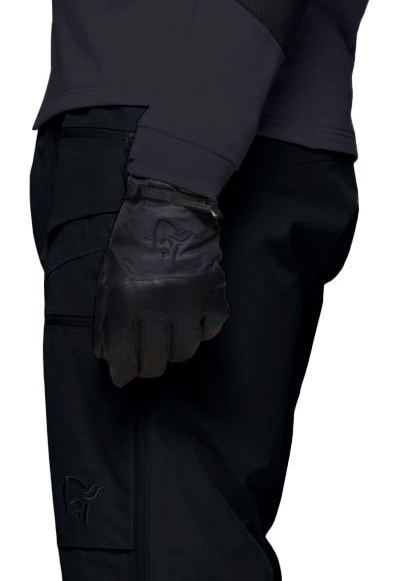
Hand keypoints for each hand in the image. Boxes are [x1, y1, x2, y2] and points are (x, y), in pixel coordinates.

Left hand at [92, 174, 230, 383]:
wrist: (171, 204)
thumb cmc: (134, 240)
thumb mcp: (108, 276)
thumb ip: (106, 316)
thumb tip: (107, 353)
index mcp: (126, 302)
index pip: (123, 356)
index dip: (123, 372)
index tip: (124, 377)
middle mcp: (157, 306)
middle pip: (155, 361)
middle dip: (148, 366)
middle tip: (146, 361)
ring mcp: (188, 302)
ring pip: (184, 352)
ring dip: (174, 351)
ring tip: (168, 340)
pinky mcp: (213, 294)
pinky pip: (210, 331)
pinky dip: (201, 331)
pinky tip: (191, 321)